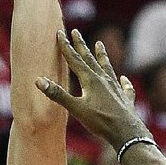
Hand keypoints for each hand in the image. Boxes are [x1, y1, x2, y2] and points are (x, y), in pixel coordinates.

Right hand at [37, 29, 147, 150]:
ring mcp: (116, 88)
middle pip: (90, 59)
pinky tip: (124, 79)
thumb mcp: (76, 109)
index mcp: (91, 80)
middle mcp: (104, 80)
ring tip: (100, 44)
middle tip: (76, 31)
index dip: (66, 46)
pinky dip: (123, 82)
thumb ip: (58, 95)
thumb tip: (38, 81)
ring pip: (107, 68)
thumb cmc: (101, 121)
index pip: (75, 59)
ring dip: (102, 56)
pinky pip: (124, 87)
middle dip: (81, 45)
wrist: (127, 133)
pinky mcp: (126, 99)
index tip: (60, 33)